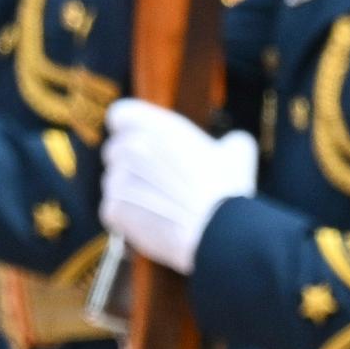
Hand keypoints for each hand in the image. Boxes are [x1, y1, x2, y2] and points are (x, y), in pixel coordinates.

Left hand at [101, 97, 257, 272]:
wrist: (216, 232)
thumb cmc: (227, 190)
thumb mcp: (238, 152)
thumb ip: (229, 139)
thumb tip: (233, 142)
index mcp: (156, 127)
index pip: (120, 115)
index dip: (128, 128)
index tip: (141, 141)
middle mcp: (131, 148)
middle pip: (114, 151)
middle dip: (131, 165)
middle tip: (158, 183)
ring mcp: (118, 179)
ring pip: (113, 183)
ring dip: (129, 193)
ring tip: (159, 207)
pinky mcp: (113, 210)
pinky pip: (111, 210)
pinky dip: (126, 218)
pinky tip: (150, 223)